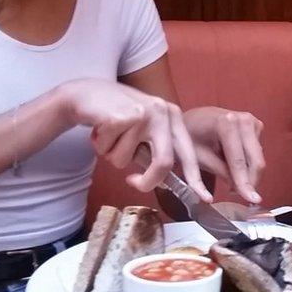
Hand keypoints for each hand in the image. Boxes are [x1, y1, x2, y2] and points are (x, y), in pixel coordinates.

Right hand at [56, 79, 210, 201]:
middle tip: (132, 182)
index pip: (188, 154)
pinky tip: (100, 128)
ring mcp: (144, 113)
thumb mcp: (144, 131)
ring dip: (111, 153)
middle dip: (146, 181)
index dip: (196, 179)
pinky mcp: (123, 116)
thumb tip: (165, 181)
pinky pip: (109, 150)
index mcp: (173, 117)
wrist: (86, 92)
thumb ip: (155, 150)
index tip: (205, 199)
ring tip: (109, 134)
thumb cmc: (116, 116)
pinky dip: (100, 145)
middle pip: (163, 163)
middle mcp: (163, 113)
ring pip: (126, 160)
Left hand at [183, 106, 264, 203]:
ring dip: (249, 174)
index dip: (244, 183)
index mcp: (226, 123)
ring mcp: (252, 121)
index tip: (251, 200)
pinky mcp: (256, 126)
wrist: (192, 119)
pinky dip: (249, 165)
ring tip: (231, 180)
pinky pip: (257, 153)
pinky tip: (235, 167)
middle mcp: (243, 119)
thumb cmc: (190, 135)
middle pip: (255, 160)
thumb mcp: (198, 157)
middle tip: (240, 195)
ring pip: (258, 159)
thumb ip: (220, 172)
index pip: (239, 160)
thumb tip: (239, 188)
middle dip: (250, 181)